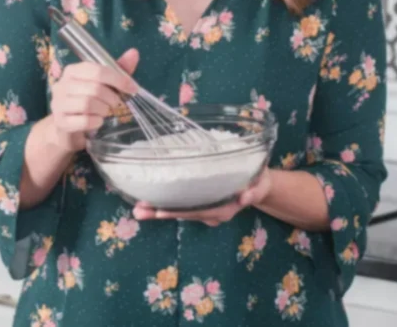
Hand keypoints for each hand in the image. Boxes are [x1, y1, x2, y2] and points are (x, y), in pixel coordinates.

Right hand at [47, 48, 138, 152]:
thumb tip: (134, 53)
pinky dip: (96, 121)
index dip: (119, 80)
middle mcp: (62, 84)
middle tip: (116, 103)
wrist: (67, 125)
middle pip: (95, 88)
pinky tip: (98, 121)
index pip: (98, 71)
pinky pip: (84, 121)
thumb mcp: (104, 83)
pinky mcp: (60, 121)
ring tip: (105, 111)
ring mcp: (58, 103)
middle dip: (112, 97)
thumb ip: (119, 69)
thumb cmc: (88, 99)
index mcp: (73, 70)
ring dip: (104, 109)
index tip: (133, 89)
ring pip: (88, 104)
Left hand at [132, 167, 273, 225]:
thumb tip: (245, 197)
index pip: (196, 211)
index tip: (159, 212)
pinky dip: (165, 204)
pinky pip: (182, 205)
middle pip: (183, 213)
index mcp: (222, 209)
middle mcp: (210, 212)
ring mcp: (204, 209)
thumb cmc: (259, 182)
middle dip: (160, 213)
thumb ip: (253, 192)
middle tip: (138, 211)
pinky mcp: (200, 202)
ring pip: (179, 211)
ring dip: (157, 211)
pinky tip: (149, 201)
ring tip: (136, 210)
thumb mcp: (260, 185)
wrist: (259, 186)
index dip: (178, 211)